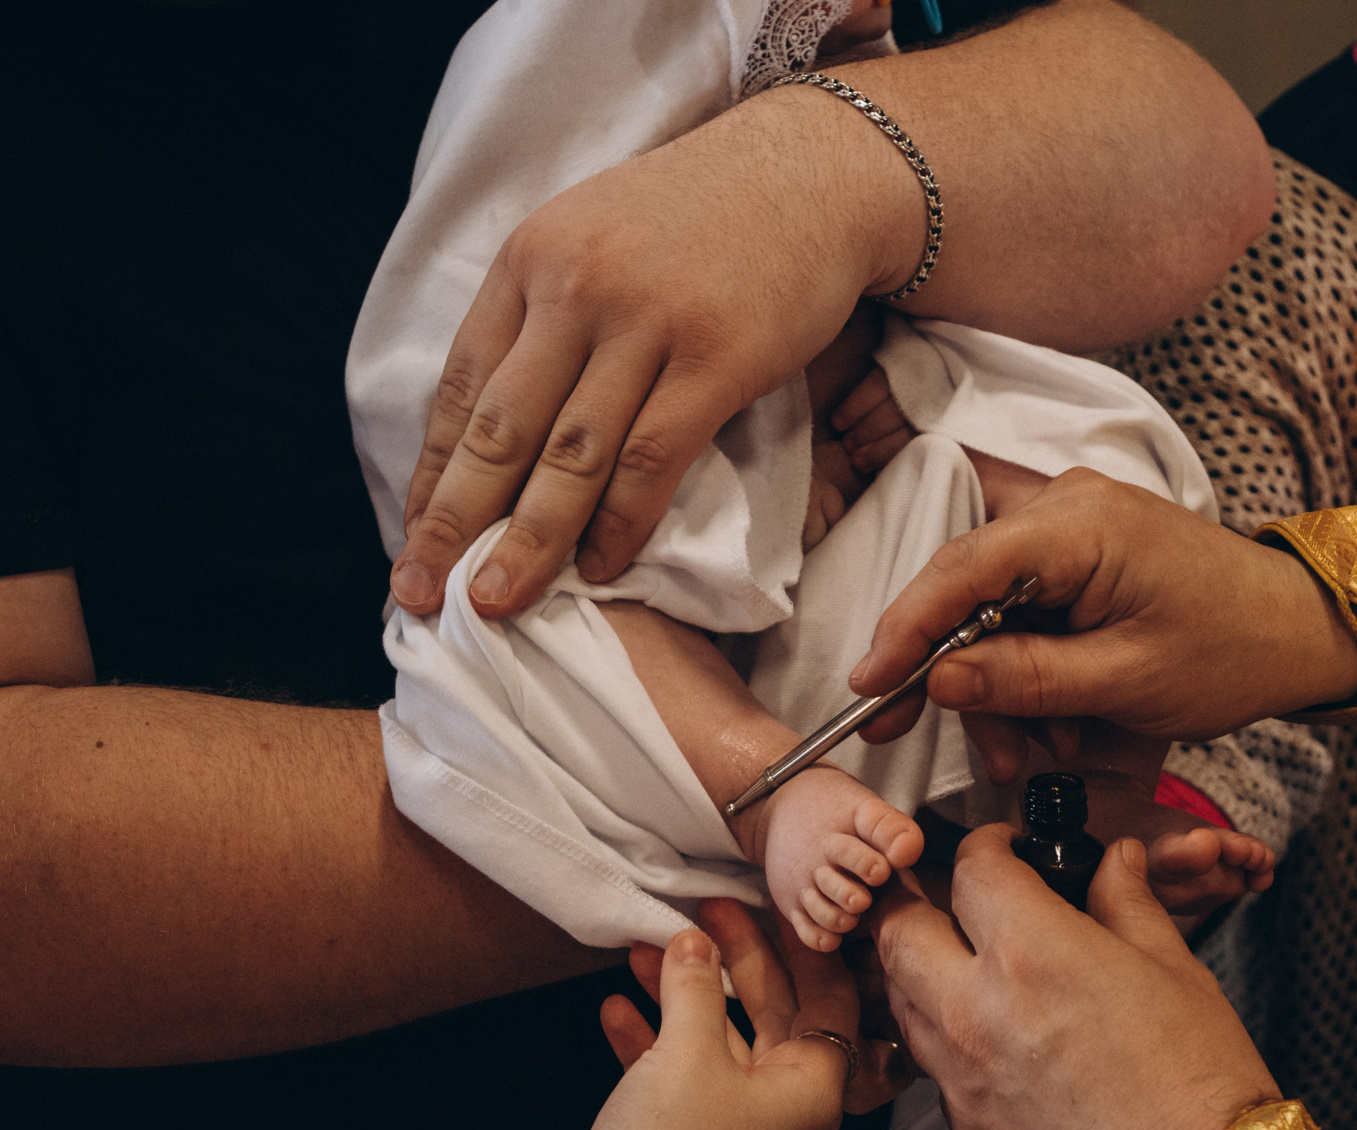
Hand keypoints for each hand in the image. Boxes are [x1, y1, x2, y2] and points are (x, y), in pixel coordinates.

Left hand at [390, 87, 925, 617]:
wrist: (814, 172)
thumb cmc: (705, 217)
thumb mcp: (597, 237)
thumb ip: (547, 313)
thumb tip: (505, 422)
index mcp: (530, 258)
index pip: (461, 385)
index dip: (431, 473)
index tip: (414, 539)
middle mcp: (574, 287)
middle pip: (499, 429)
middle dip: (454, 523)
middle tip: (424, 593)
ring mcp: (647, 322)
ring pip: (569, 455)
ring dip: (529, 540)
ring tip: (499, 603)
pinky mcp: (717, 357)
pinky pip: (654, 457)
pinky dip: (623, 521)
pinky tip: (602, 566)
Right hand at [532, 900, 881, 1129]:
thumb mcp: (687, 1055)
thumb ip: (694, 988)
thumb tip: (695, 944)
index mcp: (811, 1087)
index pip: (828, 993)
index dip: (798, 941)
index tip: (768, 900)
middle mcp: (783, 1108)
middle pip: (772, 1012)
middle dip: (732, 959)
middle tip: (701, 913)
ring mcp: (734, 1129)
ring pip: (718, 1040)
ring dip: (682, 994)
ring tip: (647, 950)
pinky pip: (678, 1077)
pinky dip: (650, 1041)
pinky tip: (618, 1009)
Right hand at [849, 469, 1356, 772]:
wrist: (1298, 632)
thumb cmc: (1231, 651)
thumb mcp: (1124, 682)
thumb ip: (1024, 679)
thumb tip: (935, 681)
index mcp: (1081, 525)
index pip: (961, 569)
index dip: (904, 630)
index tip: (867, 689)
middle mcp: (1066, 508)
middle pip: (966, 591)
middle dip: (956, 676)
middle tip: (929, 740)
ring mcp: (1072, 527)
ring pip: (990, 610)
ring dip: (999, 687)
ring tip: (1037, 751)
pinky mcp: (1079, 554)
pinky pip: (1023, 611)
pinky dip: (1026, 670)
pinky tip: (1055, 723)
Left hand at [869, 826, 1280, 1129]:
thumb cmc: (1203, 1092)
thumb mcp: (1177, 972)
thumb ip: (1128, 905)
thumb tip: (1117, 865)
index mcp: (1031, 954)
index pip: (973, 869)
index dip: (988, 846)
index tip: (1003, 850)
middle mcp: (976, 1012)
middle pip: (900, 931)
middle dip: (922, 904)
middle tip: (958, 902)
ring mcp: (962, 1081)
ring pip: (902, 1003)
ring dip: (923, 974)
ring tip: (968, 969)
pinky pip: (936, 1074)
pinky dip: (952, 1048)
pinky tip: (998, 1048)